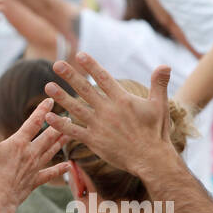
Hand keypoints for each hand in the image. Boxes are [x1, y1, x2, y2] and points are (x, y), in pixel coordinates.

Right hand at [0, 97, 69, 208]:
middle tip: (68, 117)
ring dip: (61, 141)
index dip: (42, 110)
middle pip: (48, 136)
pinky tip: (68, 165)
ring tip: (70, 133)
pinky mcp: (35, 181)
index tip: (50, 100)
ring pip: (52, 151)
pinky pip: (50, 174)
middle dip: (58, 125)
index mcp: (19, 143)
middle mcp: (31, 153)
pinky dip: (60, 169)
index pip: (34, 122)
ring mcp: (35, 167)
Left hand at [42, 50, 175, 178]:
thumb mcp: (160, 105)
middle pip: (85, 89)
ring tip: (48, 86)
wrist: (150, 158)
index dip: (91, 65)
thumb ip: (159, 84)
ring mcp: (99, 125)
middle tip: (57, 64)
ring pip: (75, 108)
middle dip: (70, 76)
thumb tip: (164, 65)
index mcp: (122, 99)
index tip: (79, 55)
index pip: (103, 78)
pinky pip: (73, 131)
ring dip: (61, 97)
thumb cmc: (156, 131)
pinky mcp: (93, 140)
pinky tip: (48, 117)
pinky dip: (60, 124)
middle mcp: (108, 110)